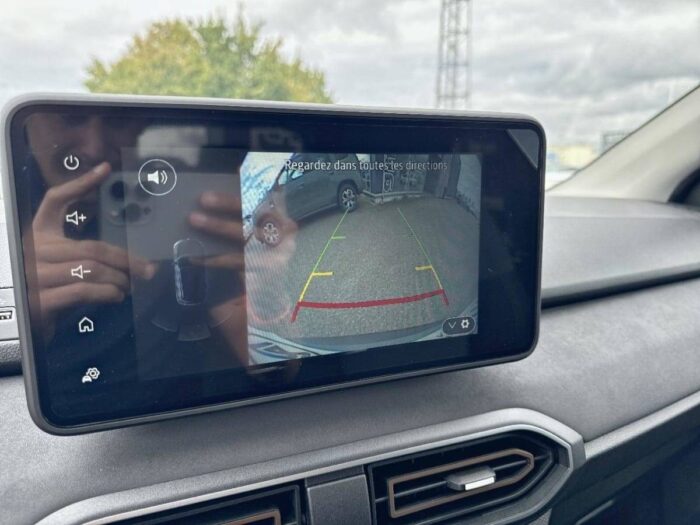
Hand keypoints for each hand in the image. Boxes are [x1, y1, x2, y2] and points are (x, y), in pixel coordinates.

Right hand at [31, 162, 154, 336]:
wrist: (15, 326)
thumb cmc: (46, 291)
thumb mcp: (60, 266)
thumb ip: (82, 255)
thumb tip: (126, 257)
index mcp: (37, 235)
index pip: (55, 200)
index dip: (80, 183)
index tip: (105, 169)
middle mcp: (33, 251)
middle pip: (92, 247)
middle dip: (126, 259)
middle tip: (147, 269)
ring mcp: (34, 275)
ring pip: (91, 269)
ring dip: (119, 279)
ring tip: (130, 286)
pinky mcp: (39, 300)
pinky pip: (83, 290)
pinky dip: (107, 293)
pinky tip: (116, 296)